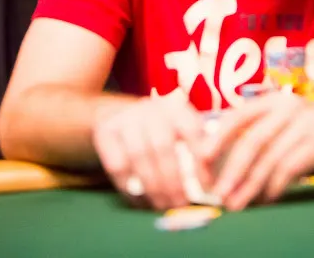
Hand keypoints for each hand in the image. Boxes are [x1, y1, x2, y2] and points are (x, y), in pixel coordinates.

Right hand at [92, 91, 210, 210]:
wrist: (115, 112)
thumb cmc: (157, 129)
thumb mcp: (178, 129)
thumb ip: (194, 150)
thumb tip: (208, 185)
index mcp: (174, 107)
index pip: (191, 129)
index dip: (200, 159)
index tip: (206, 186)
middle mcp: (150, 108)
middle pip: (163, 146)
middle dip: (173, 181)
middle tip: (180, 204)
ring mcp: (126, 118)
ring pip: (139, 157)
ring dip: (152, 187)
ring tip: (162, 206)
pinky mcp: (105, 132)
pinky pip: (117, 165)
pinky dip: (130, 188)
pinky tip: (141, 201)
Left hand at [201, 92, 313, 210]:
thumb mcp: (287, 129)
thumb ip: (261, 138)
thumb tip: (225, 167)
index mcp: (275, 99)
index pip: (238, 116)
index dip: (217, 138)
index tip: (202, 161)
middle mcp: (289, 104)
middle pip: (252, 139)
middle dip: (232, 169)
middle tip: (219, 194)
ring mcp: (307, 121)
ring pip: (269, 157)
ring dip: (250, 185)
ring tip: (237, 204)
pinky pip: (290, 167)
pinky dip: (275, 186)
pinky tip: (267, 200)